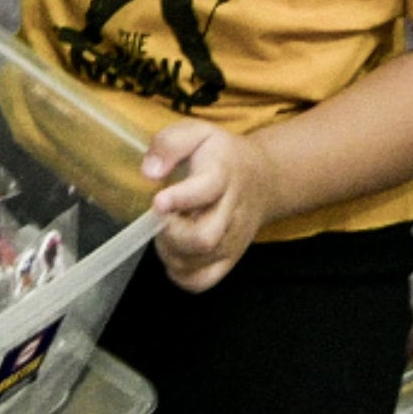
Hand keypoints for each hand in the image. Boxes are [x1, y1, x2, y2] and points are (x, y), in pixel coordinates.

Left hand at [140, 121, 276, 292]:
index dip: (181, 199)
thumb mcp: (196, 132)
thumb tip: (150, 172)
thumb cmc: (221, 155)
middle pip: (204, 238)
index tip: (158, 201)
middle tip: (159, 218)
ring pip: (200, 262)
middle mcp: (232, 211)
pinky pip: (202, 281)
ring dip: (171, 251)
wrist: (263, 180)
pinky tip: (173, 252)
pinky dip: (180, 273)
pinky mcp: (230, 259)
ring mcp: (233, 240)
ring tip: (166, 230)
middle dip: (171, 233)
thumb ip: (169, 144)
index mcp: (222, 174)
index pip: (206, 190)